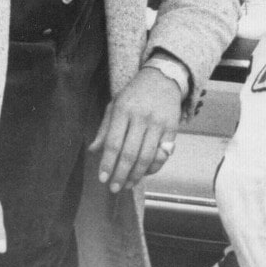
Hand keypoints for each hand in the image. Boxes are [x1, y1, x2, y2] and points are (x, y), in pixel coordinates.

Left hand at [89, 68, 181, 193]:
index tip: (102, 178)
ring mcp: (158, 123)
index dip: (107, 163)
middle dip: (121, 174)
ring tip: (128, 185)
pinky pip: (163, 154)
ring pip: (147, 157)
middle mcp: (141, 117)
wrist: (162, 78)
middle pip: (130, 154)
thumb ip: (104, 129)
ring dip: (137, 175)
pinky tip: (144, 173)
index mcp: (123, 110)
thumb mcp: (114, 105)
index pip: (113, 143)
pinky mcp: (172, 128)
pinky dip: (154, 167)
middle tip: (114, 188)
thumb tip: (93, 151)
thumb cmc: (134, 95)